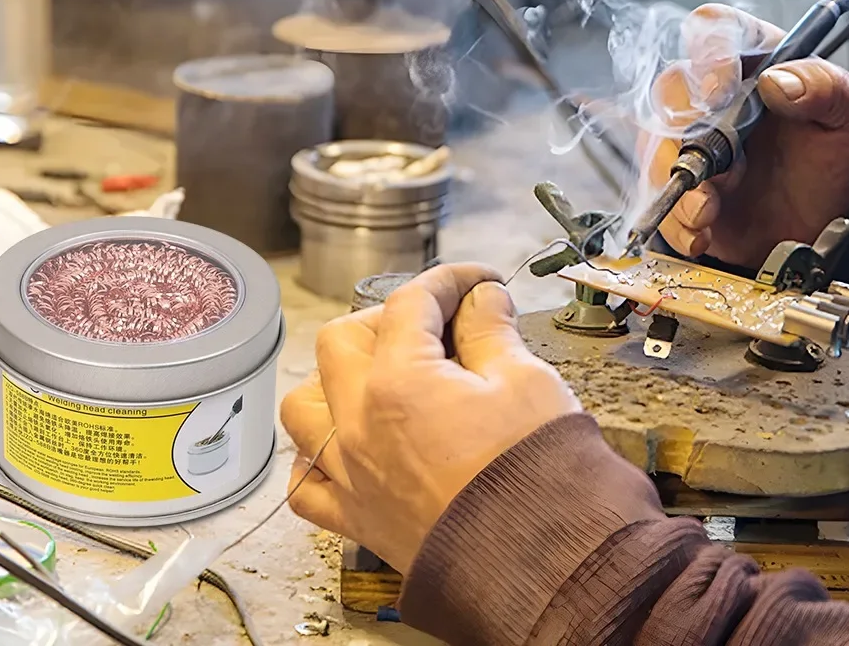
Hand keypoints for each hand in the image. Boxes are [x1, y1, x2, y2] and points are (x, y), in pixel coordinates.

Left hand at [279, 263, 580, 573]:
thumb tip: (482, 299)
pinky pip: (307, 483)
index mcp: (398, 381)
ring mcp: (351, 474)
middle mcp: (358, 424)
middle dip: (387, 318)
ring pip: (304, 407)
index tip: (479, 282)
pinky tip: (343, 447)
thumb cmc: (536, 476)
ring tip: (380, 377)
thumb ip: (492, 330)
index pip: (411, 302)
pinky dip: (315, 457)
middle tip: (436, 322)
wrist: (543, 568)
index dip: (449, 281)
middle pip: (341, 340)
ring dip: (334, 380)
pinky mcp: (357, 519)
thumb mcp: (525, 380)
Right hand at [646, 4, 848, 268]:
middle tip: (714, 160)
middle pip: (672, 89)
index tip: (720, 90)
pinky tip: (701, 232)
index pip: (714, 29)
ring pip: (656, 144)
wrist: (828, 221)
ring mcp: (691, 140)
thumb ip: (827, 87)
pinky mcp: (680, 182)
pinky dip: (674, 219)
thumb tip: (778, 81)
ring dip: (676, 181)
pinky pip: (656, 195)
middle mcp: (714, 96)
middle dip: (686, 128)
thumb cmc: (838, 158)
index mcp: (754, 60)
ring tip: (708, 211)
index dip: (708, 52)